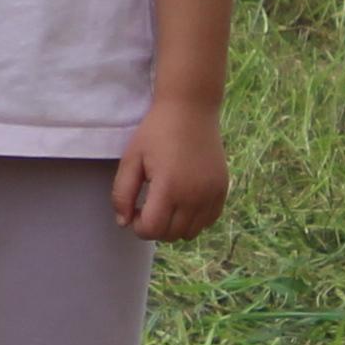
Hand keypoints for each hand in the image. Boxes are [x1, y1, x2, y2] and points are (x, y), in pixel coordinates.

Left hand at [109, 98, 228, 243]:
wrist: (191, 109)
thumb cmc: (156, 132)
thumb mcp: (131, 158)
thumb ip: (122, 193)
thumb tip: (123, 223)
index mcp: (169, 188)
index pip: (151, 230)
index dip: (137, 225)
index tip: (135, 209)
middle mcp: (194, 196)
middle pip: (171, 235)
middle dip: (154, 227)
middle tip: (147, 206)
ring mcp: (211, 194)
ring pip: (190, 233)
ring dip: (174, 226)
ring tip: (165, 204)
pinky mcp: (222, 190)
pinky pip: (208, 221)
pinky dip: (194, 220)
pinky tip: (183, 201)